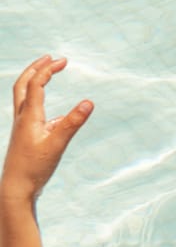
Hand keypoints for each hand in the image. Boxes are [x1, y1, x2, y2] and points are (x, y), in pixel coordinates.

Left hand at [5, 56, 93, 201]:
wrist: (16, 188)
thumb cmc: (34, 167)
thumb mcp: (58, 144)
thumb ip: (73, 122)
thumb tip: (89, 102)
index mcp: (29, 116)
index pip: (35, 84)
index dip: (48, 70)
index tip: (63, 61)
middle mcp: (22, 118)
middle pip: (23, 85)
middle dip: (36, 69)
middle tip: (50, 58)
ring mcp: (22, 127)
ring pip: (23, 98)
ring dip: (34, 82)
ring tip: (48, 76)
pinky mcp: (25, 136)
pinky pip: (30, 113)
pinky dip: (40, 103)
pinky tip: (56, 116)